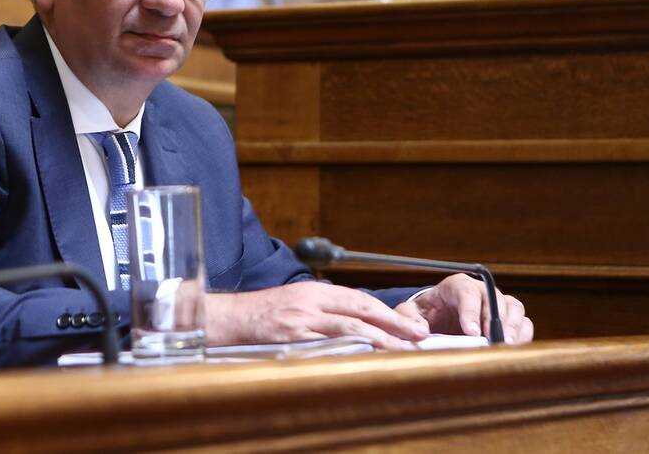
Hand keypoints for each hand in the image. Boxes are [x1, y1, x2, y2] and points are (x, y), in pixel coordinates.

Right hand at [206, 282, 429, 350]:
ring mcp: (302, 318)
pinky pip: (327, 342)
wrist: (228, 318)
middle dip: (394, 321)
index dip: (387, 312)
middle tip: (420, 335)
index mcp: (314, 292)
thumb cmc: (261, 314)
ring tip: (404, 349)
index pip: (359, 299)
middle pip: (361, 308)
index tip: (410, 325)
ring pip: (351, 325)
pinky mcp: (293, 336)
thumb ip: (321, 310)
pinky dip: (351, 348)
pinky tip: (368, 357)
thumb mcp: (294, 304)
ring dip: (381, 337)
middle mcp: (312, 301)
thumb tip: (352, 323)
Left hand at [400, 274, 532, 343]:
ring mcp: (497, 304)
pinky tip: (514, 350)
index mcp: (456, 286)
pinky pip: (524, 323)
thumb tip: (421, 333)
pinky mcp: (509, 320)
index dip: (471, 312)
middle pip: (496, 299)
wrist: (437, 317)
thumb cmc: (424, 313)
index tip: (471, 333)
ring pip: (514, 308)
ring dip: (513, 328)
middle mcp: (481, 291)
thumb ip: (408, 320)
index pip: (467, 293)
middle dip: (496, 321)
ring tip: (506, 347)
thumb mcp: (408, 313)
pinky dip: (523, 336)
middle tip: (493, 342)